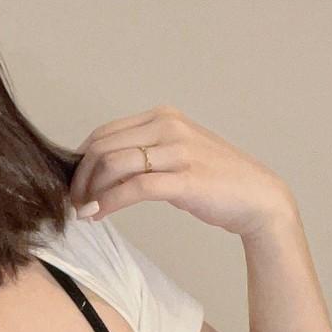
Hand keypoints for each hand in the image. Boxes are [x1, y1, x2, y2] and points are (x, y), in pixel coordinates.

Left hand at [69, 103, 296, 239]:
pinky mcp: (184, 179)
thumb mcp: (176, 155)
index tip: (73, 183)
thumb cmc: (215, 180)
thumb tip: (101, 171)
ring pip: (113, 164)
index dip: (80, 160)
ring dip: (90, 190)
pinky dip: (109, 202)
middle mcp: (168, 127)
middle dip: (80, 176)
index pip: (104, 133)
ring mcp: (177, 151)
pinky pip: (133, 188)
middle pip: (102, 147)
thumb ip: (144, 155)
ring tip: (83, 210)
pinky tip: (99, 215)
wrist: (257, 197)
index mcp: (163, 117)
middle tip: (73, 201)